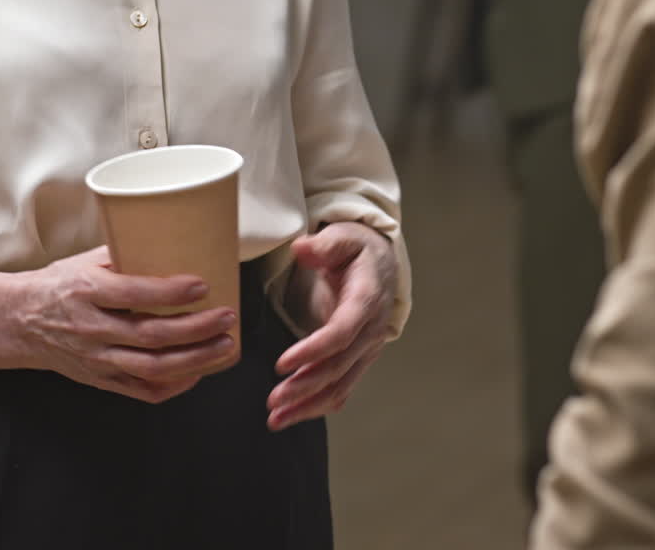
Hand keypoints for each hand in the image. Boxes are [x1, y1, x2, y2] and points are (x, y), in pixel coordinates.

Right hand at [12, 247, 236, 403]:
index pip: (133, 294)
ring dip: (195, 359)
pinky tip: (198, 372)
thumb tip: (173, 240)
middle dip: (196, 328)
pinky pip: (142, 390)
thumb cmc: (57, 286)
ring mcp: (96, 359)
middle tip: (227, 316)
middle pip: (150, 335)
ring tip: (225, 346)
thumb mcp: (82, 262)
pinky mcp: (100, 380)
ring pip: (152, 367)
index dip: (171, 292)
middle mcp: (91, 328)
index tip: (203, 284)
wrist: (18, 322)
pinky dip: (174, 385)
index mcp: (85, 292)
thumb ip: (123, 255)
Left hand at [267, 222, 397, 430]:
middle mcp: (371, 330)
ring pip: (340, 385)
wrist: (381, 263)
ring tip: (276, 419)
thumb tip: (302, 248)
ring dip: (308, 405)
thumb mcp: (344, 236)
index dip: (313, 351)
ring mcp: (367, 348)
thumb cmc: (357, 249)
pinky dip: (317, 406)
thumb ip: (324, 244)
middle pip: (339, 366)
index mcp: (367, 299)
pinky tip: (292, 416)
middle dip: (305, 387)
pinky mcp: (359, 359)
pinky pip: (341, 388)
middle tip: (273, 400)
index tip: (282, 364)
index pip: (342, 332)